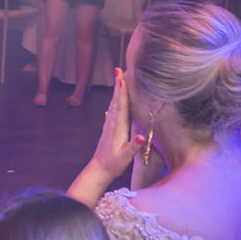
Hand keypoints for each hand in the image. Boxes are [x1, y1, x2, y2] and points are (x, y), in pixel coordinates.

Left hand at [87, 67, 145, 182]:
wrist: (98, 170)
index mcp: (117, 128)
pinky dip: (115, 99)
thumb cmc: (113, 164)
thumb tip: (142, 136)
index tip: (122, 78)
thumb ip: (133, 147)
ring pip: (113, 103)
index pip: (121, 106)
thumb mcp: (125, 158)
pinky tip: (116, 97)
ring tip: (119, 77)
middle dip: (118, 85)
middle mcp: (112, 123)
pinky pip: (112, 109)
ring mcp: (109, 125)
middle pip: (116, 100)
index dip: (122, 92)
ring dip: (116, 90)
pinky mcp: (108, 128)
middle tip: (119, 69)